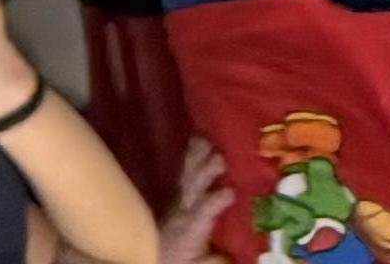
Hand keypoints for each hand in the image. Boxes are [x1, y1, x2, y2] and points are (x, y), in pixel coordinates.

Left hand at [154, 133, 230, 263]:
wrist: (156, 254)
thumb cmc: (182, 259)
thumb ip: (215, 259)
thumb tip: (234, 253)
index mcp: (192, 228)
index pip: (203, 211)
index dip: (215, 201)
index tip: (231, 193)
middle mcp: (183, 209)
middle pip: (193, 187)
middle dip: (205, 172)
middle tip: (220, 156)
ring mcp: (177, 199)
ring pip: (186, 174)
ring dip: (196, 156)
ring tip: (206, 138)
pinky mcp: (176, 194)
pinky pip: (185, 171)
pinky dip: (191, 155)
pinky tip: (197, 141)